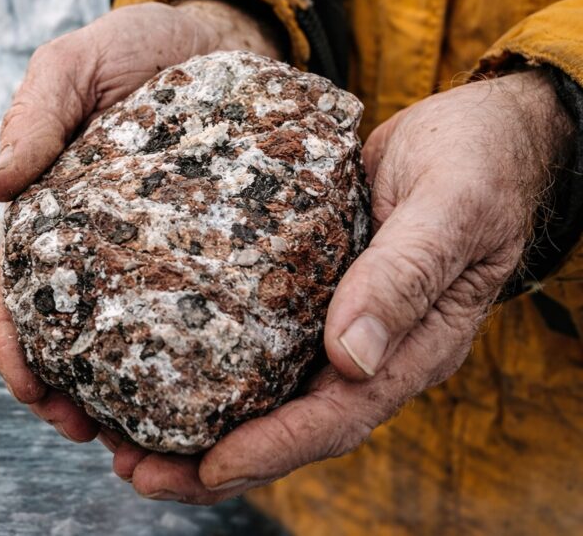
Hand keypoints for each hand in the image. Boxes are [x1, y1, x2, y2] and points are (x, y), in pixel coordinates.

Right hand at [0, 0, 283, 440]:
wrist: (220, 36)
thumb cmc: (137, 47)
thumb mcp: (74, 63)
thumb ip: (35, 110)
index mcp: (52, 214)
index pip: (18, 292)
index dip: (15, 347)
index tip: (31, 390)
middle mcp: (99, 245)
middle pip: (71, 335)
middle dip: (70, 393)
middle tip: (90, 435)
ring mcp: (155, 252)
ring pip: (132, 339)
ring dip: (127, 394)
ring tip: (146, 439)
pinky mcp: (210, 250)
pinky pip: (198, 311)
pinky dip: (191, 357)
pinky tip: (207, 391)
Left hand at [108, 70, 572, 503]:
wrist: (476, 131)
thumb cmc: (476, 161)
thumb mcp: (451, 206)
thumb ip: (406, 274)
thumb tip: (351, 357)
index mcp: (416, 343)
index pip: (340, 415)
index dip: (275, 446)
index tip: (212, 465)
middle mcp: (374, 349)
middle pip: (292, 426)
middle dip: (217, 462)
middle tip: (139, 472)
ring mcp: (340, 324)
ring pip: (269, 395)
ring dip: (203, 426)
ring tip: (127, 442)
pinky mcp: (312, 293)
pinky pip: (260, 344)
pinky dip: (210, 368)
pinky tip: (157, 368)